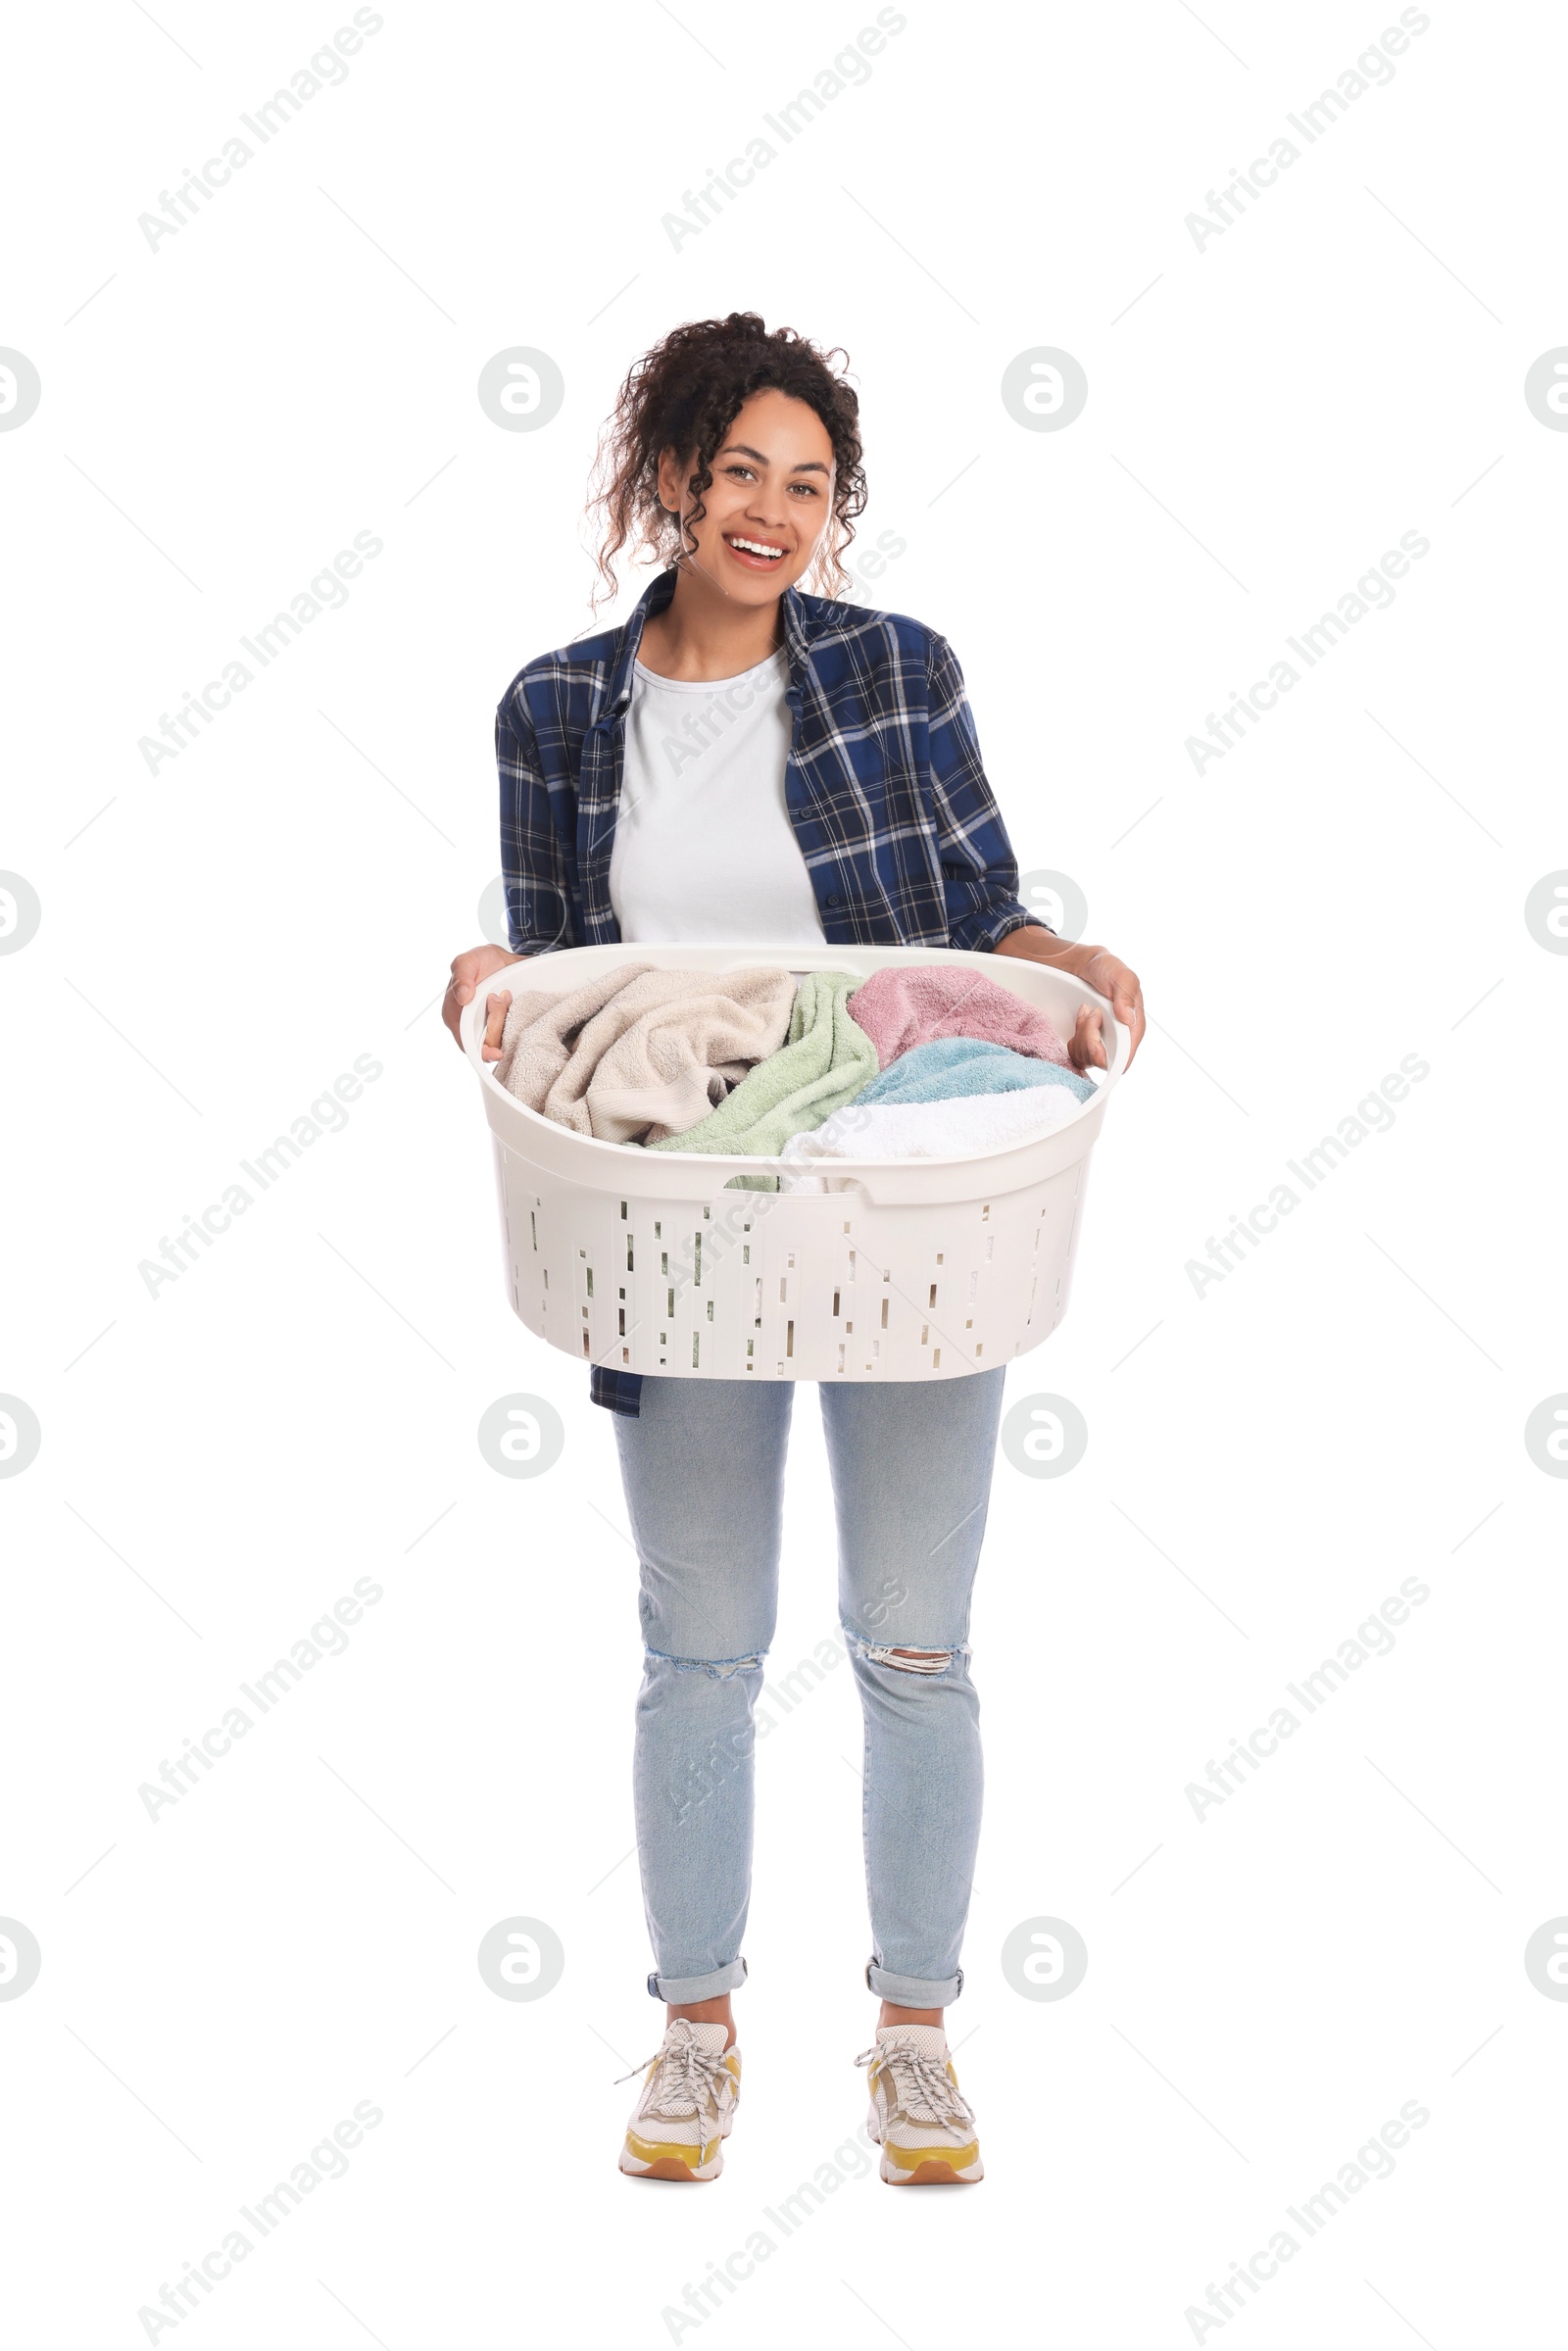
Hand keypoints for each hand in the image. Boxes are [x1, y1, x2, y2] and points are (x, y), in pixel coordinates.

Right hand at [444, 943, 526, 1056]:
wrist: (504, 961)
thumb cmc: (482, 961)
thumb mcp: (469, 961)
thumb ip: (462, 977)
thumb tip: (463, 998)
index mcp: (453, 1015)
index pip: (465, 1043)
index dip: (480, 1050)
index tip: (496, 1051)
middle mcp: (467, 1025)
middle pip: (484, 1044)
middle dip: (497, 1025)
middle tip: (504, 997)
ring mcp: (484, 1026)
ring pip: (498, 1040)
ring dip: (506, 1019)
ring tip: (507, 996)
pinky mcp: (499, 1024)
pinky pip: (508, 1034)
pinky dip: (514, 1022)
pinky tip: (513, 1004)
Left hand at [992, 928, 1144, 1071]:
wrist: (1083, 966)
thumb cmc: (1107, 969)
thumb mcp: (1120, 975)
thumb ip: (1126, 995)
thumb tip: (1128, 1020)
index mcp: (1133, 1028)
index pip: (1125, 1058)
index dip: (1108, 1057)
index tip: (1095, 1043)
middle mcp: (1119, 1040)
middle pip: (1103, 1061)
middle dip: (1090, 1039)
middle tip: (1089, 1012)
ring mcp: (1102, 1042)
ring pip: (1088, 1058)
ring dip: (1081, 1034)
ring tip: (1085, 1010)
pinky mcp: (1086, 1043)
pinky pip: (1076, 1054)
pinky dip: (1073, 1038)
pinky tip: (1078, 1019)